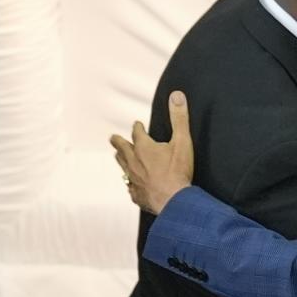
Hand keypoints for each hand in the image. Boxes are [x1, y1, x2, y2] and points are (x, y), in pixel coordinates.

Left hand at [111, 90, 193, 214]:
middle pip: (121, 148)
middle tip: (113, 138)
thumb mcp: (182, 141)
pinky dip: (130, 183)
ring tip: (118, 156)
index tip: (137, 124)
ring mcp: (133, 179)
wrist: (174, 200)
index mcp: (144, 147)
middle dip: (118, 141)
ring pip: (122, 166)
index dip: (137, 127)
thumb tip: (177, 96)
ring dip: (120, 159)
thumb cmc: (178, 171)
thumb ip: (179, 118)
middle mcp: (133, 161)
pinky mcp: (136, 194)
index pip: (137, 132)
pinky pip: (130, 187)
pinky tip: (132, 184)